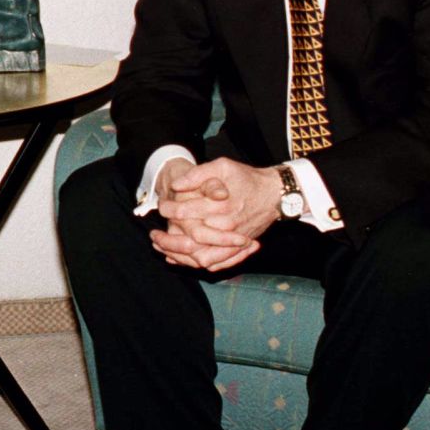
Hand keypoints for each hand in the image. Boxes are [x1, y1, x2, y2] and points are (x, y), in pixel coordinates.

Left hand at [153, 157, 280, 270]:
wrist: (275, 194)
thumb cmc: (246, 178)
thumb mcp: (223, 166)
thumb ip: (198, 174)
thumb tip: (176, 186)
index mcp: (220, 206)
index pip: (186, 213)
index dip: (170, 210)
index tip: (160, 207)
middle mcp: (226, 226)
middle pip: (191, 240)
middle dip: (169, 239)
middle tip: (154, 235)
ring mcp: (233, 240)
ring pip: (202, 257)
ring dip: (180, 257)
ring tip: (161, 249)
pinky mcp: (238, 248)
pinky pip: (217, 263)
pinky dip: (196, 263)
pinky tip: (179, 259)